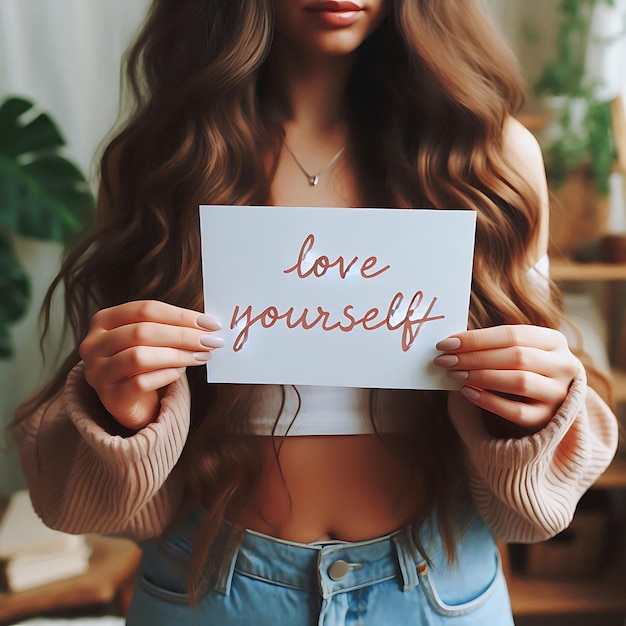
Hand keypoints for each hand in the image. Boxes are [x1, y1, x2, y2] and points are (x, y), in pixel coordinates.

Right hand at [79, 300, 221, 429]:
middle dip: (183, 335)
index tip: (211, 323)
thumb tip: (208, 325)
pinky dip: (165, 375)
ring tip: (202, 356)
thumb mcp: (153, 339)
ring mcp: (97, 372)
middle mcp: (93, 344)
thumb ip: (171, 327)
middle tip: (212, 341)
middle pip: (142, 332)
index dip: (181, 315)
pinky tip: (181, 372)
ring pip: (139, 357)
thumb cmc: (145, 363)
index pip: (145, 309)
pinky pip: (140, 383)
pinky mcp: (109, 398)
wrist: (130, 402)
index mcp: (103, 320)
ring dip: (178, 355)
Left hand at [434, 325, 578, 431]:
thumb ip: (493, 345)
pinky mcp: (549, 419)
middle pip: (515, 357)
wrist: (551, 402)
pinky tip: (468, 393)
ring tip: (454, 375)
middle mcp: (564, 366)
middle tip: (444, 360)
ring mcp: (559, 394)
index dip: (476, 338)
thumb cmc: (524, 368)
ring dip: (481, 377)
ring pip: (519, 382)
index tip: (446, 344)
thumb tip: (453, 343)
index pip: (512, 334)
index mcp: (555, 341)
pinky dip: (489, 401)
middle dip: (474, 357)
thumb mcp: (518, 350)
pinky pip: (517, 412)